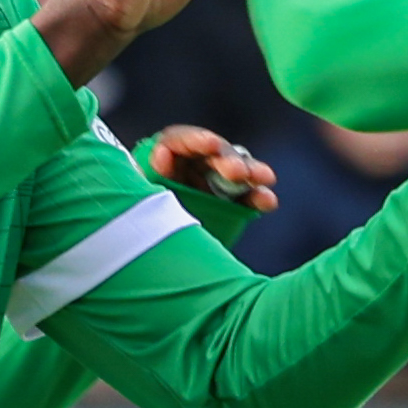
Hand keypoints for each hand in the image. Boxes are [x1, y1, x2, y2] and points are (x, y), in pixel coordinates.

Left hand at [134, 122, 278, 223]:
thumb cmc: (139, 229)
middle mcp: (188, 171)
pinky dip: (257, 198)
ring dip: (251, 174)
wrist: (150, 266)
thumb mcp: (140, 203)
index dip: (195, 140)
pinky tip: (268, 202)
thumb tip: (162, 152)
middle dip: (228, 160)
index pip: (178, 142)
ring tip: (266, 179)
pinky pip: (246, 198)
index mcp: (161, 164)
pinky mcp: (229, 206)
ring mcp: (211, 188)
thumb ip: (152, 178)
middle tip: (238, 172)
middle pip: (212, 156)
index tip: (212, 145)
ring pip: (235, 174)